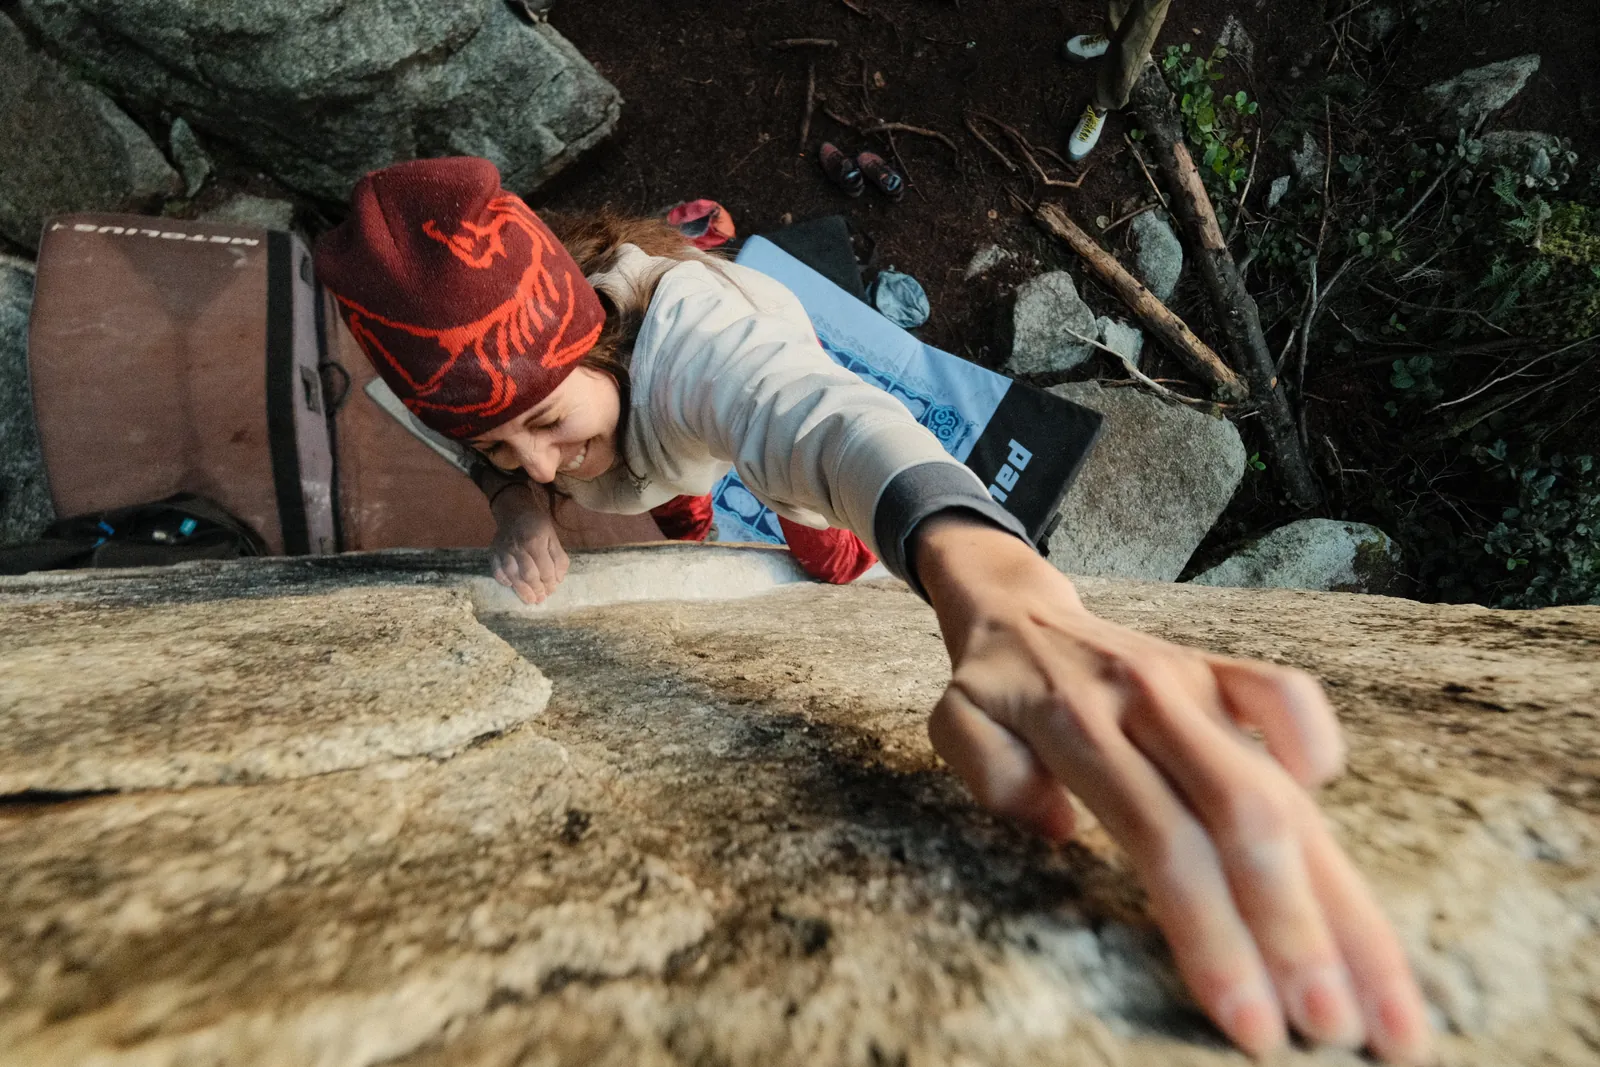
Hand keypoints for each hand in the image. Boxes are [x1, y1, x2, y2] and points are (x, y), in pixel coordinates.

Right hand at [489, 485, 568, 604]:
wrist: (514, 509)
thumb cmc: (537, 523)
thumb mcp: (552, 536)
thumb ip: (558, 557)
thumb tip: (558, 578)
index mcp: (535, 542)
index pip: (544, 569)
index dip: (550, 582)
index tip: (552, 590)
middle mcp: (518, 548)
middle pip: (528, 575)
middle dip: (536, 590)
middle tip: (541, 599)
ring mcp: (503, 550)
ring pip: (511, 575)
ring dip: (521, 590)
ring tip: (529, 599)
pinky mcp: (493, 551)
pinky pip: (496, 569)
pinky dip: (502, 579)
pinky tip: (510, 585)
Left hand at [911, 514, 1432, 1063]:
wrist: (1017, 610)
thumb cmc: (993, 693)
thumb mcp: (958, 725)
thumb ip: (991, 772)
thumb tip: (1057, 828)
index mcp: (1081, 727)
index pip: (1166, 843)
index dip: (1215, 936)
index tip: (1250, 1025)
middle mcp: (1152, 704)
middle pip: (1243, 823)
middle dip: (1296, 934)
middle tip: (1335, 1030)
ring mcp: (1196, 685)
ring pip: (1286, 790)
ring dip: (1344, 904)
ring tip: (1392, 1002)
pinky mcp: (1223, 670)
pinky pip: (1289, 698)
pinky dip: (1319, 752)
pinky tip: (1337, 845)